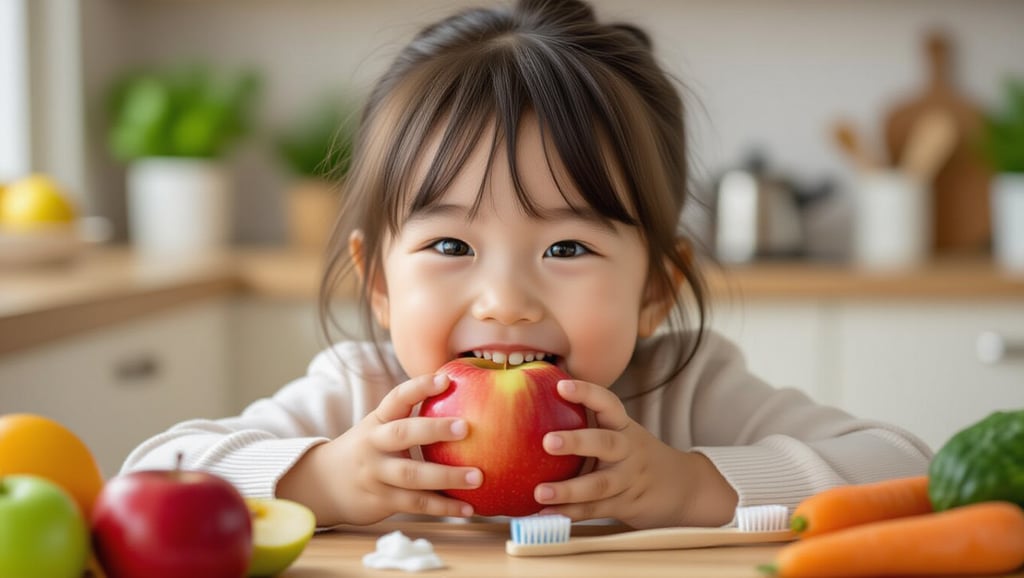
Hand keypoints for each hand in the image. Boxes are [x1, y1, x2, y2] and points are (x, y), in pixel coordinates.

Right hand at [278, 373, 482, 525]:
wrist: (324, 485)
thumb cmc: (366, 450)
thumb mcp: (378, 428)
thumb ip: (409, 418)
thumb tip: (459, 398)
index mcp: (377, 421)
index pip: (397, 398)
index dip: (420, 387)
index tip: (445, 379)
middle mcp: (374, 445)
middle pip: (402, 434)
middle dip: (434, 429)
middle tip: (465, 427)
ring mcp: (376, 474)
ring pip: (412, 475)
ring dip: (446, 476)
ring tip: (477, 477)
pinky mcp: (382, 500)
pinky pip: (416, 504)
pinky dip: (444, 507)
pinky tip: (468, 507)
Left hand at [533, 379, 736, 528]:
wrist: (683, 487)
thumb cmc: (636, 455)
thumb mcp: (622, 433)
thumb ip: (590, 421)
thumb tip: (539, 401)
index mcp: (624, 427)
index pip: (608, 404)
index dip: (586, 393)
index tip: (561, 385)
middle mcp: (628, 451)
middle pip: (606, 443)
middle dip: (576, 442)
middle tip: (548, 441)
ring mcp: (628, 480)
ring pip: (599, 484)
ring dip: (568, 490)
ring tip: (540, 492)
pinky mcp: (624, 505)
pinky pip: (596, 509)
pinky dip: (570, 513)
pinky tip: (547, 513)